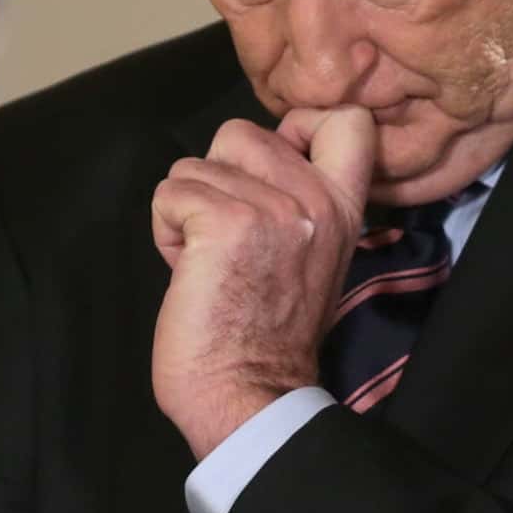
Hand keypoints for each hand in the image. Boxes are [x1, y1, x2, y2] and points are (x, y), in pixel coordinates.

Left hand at [150, 107, 376, 457]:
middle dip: (216, 178)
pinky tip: (188, 272)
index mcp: (343, 207)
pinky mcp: (224, 222)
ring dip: (186, 211)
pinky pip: (170, 194)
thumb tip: (254, 163)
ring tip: (207, 261)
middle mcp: (314, 199)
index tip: (273, 168)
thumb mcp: (310, 256)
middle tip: (224, 237)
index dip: (297, 126)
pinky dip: (165, 231)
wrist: (248, 394)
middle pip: (241, 132)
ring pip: (194, 165)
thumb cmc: (264, 334)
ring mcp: (271, 208)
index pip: (347, 118)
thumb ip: (296, 203)